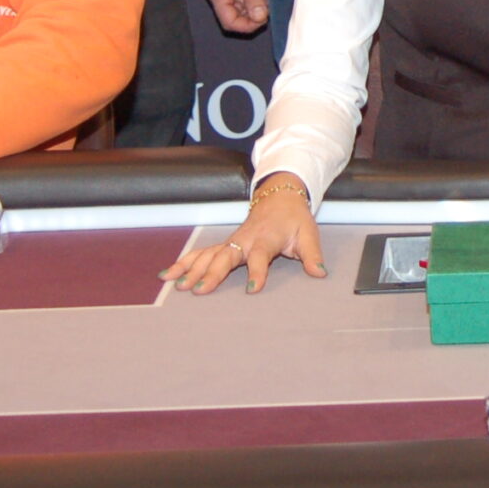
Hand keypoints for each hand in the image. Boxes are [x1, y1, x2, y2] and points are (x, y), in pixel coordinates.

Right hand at [160, 174, 326, 293]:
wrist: (280, 196)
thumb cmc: (294, 218)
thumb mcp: (308, 234)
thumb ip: (312, 255)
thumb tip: (320, 273)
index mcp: (266, 239)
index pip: (261, 256)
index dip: (258, 272)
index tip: (253, 288)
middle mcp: (244, 240)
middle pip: (226, 257)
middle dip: (212, 273)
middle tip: (199, 290)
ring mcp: (232, 241)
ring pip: (208, 255)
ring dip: (191, 269)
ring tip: (177, 285)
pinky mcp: (225, 244)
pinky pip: (202, 253)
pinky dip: (185, 262)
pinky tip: (169, 274)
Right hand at [206, 0, 270, 34]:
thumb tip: (260, 17)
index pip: (229, 21)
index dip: (246, 25)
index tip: (263, 20)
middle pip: (234, 18)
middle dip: (252, 18)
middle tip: (268, 10)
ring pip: (241, 9)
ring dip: (254, 9)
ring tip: (267, 1)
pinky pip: (244, 0)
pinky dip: (255, 0)